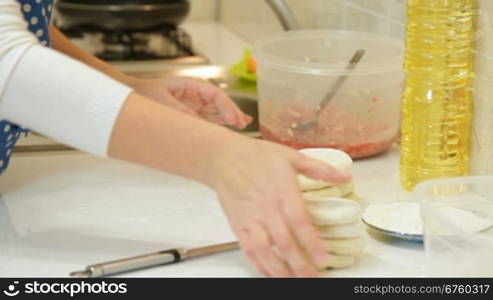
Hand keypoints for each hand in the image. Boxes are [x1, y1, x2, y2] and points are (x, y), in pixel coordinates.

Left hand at [132, 77, 251, 128]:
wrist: (131, 97)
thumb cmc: (144, 94)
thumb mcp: (162, 102)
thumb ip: (181, 111)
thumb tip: (199, 124)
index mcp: (190, 86)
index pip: (215, 95)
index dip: (226, 106)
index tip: (231, 118)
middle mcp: (195, 95)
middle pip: (219, 102)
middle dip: (232, 112)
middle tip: (242, 124)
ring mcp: (194, 105)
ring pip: (217, 111)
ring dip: (230, 117)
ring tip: (243, 125)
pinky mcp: (191, 115)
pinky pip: (209, 118)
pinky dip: (220, 123)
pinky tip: (231, 125)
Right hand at [206, 137, 350, 276]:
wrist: (223, 158)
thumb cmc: (257, 156)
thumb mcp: (290, 156)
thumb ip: (318, 168)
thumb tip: (344, 176)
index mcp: (281, 190)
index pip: (298, 220)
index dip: (310, 241)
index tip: (323, 258)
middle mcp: (266, 208)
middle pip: (283, 241)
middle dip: (299, 264)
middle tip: (313, 278)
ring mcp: (250, 219)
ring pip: (264, 251)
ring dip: (279, 270)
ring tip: (293, 281)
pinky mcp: (238, 226)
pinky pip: (248, 250)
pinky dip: (259, 265)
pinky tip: (271, 274)